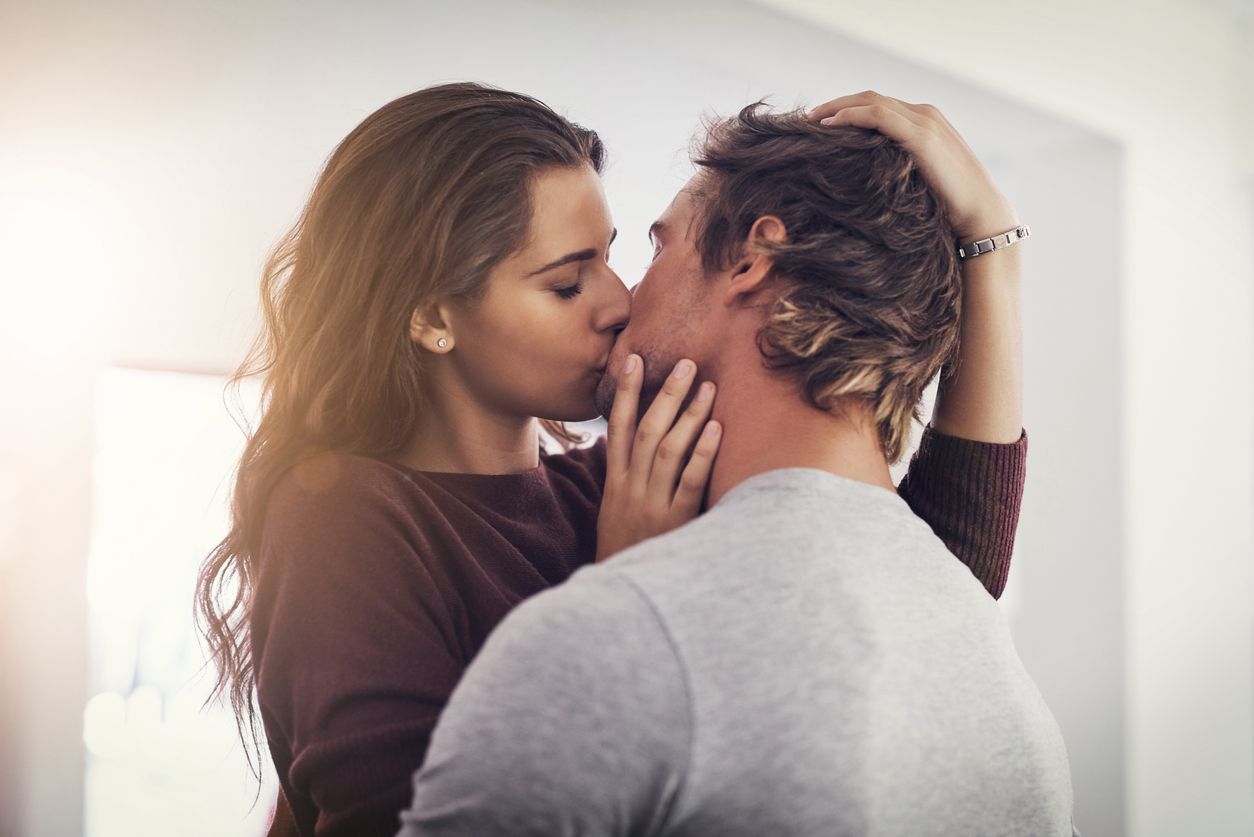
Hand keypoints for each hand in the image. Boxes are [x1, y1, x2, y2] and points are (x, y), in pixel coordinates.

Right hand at [597, 355, 720, 561]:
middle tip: (687, 363)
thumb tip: (641, 446)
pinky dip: (702, 453)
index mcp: (616, 483)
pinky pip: (689, 481)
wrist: (622, 595)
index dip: (626, 392)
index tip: (634, 360)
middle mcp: (631, 488)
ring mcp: (651, 504)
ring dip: (689, 415)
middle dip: (666, 394)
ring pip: (668, 449)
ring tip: (708, 387)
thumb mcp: (617, 513)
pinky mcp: (675, 523)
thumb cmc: (628, 550)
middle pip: (647, 430)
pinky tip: (716, 429)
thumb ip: (628, 480)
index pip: (618, 427)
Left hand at [807, 91, 1016, 240]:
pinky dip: (852, 116)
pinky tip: (831, 126)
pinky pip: (879, 117)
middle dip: (837, 104)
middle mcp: (925, 114)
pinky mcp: (923, 137)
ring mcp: (925, 122)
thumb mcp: (918, 179)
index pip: (879, 105)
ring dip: (838, 107)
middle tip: (808, 118)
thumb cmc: (949, 206)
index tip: (822, 122)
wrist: (981, 214)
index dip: (848, 108)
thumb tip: (866, 179)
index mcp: (924, 121)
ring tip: (812, 121)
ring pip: (872, 102)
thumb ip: (897, 168)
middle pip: (871, 98)